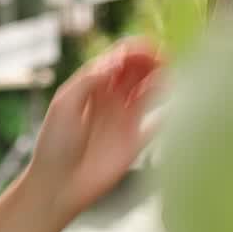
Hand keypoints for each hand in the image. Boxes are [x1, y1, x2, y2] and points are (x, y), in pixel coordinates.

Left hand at [27, 38, 163, 224]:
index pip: (117, 58)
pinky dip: (168, 115)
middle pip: (136, 70)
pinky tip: (178, 107)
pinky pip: (157, 124)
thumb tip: (116, 60)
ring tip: (173, 72)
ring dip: (162, 79)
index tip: (147, 46)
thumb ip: (89, 81)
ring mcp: (124, 119)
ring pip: (149, 91)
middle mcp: (110, 98)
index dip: (133, 49)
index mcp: (91, 85)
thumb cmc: (54, 143)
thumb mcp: (65, 104)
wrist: (57, 184)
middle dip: (151, 59)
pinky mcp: (135, 142)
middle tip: (165, 55)